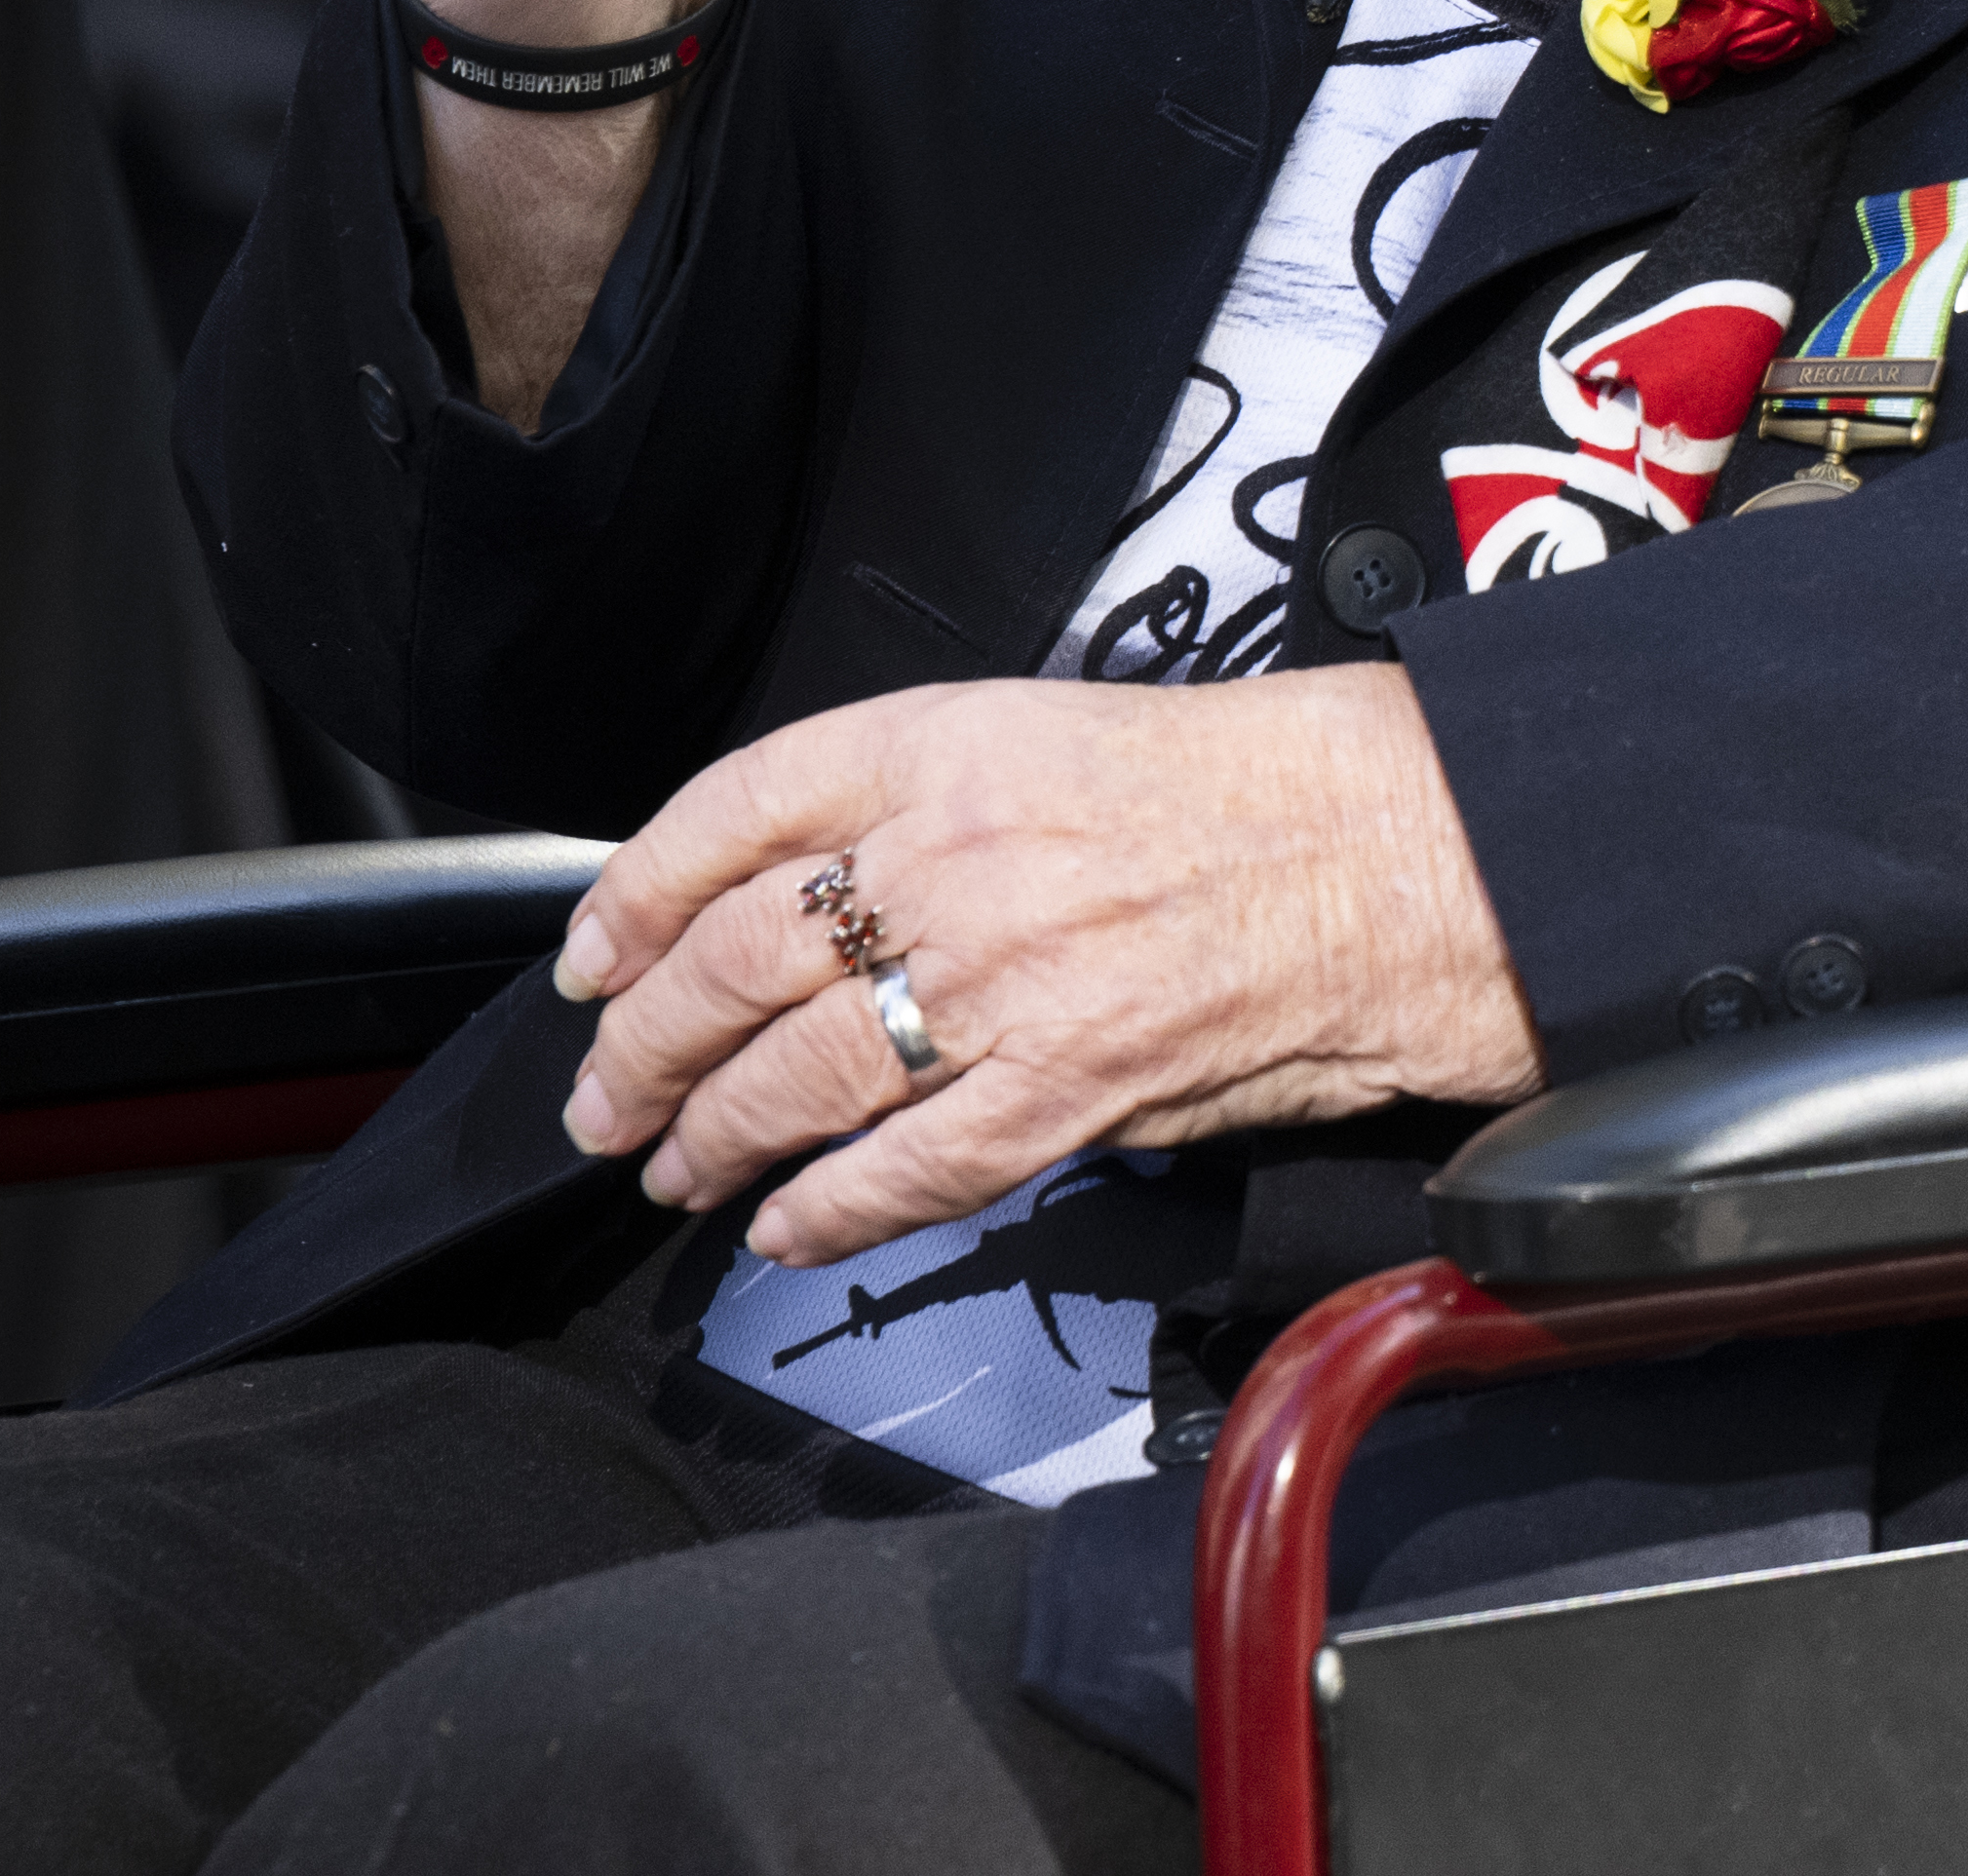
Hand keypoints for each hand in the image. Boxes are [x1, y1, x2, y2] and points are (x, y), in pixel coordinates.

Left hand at [550, 675, 1548, 1268]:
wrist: (1374, 853)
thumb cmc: (1226, 794)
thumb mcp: (1033, 741)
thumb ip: (901, 812)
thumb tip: (778, 908)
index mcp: (937, 748)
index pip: (731, 811)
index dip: (633, 896)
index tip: (592, 957)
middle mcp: (949, 856)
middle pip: (733, 960)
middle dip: (643, 1045)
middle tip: (605, 1095)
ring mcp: (1002, 979)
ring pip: (795, 1073)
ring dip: (711, 1135)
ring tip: (675, 1165)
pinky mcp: (1065, 1087)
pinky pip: (909, 1167)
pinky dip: (828, 1209)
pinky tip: (785, 1227)